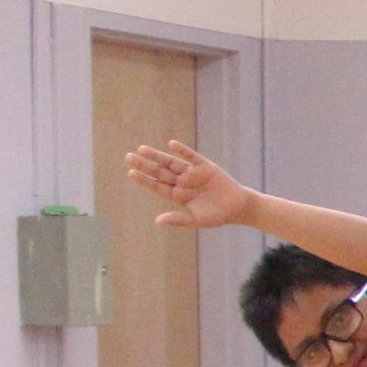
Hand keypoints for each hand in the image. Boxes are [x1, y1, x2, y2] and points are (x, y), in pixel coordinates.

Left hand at [129, 142, 254, 231]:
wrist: (238, 208)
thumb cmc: (216, 216)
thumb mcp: (196, 220)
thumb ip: (178, 219)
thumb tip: (158, 221)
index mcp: (177, 195)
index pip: (157, 185)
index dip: (144, 179)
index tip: (131, 173)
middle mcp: (182, 182)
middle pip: (160, 171)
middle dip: (145, 164)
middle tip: (128, 157)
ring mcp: (192, 173)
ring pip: (171, 162)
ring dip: (157, 156)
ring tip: (142, 149)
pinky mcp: (205, 166)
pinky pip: (192, 156)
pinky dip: (183, 150)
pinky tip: (172, 145)